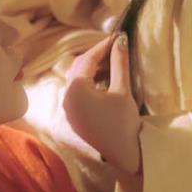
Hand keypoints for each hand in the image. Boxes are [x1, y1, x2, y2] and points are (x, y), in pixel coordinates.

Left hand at [63, 33, 141, 173]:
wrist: (124, 154)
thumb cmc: (123, 122)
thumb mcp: (122, 90)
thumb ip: (119, 63)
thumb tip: (121, 39)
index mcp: (76, 91)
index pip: (87, 60)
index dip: (102, 46)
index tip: (117, 37)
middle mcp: (67, 98)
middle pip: (78, 68)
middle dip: (96, 56)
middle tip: (114, 46)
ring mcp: (68, 109)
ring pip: (77, 79)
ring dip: (92, 68)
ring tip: (111, 60)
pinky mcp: (74, 116)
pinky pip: (78, 92)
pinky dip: (89, 81)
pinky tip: (104, 78)